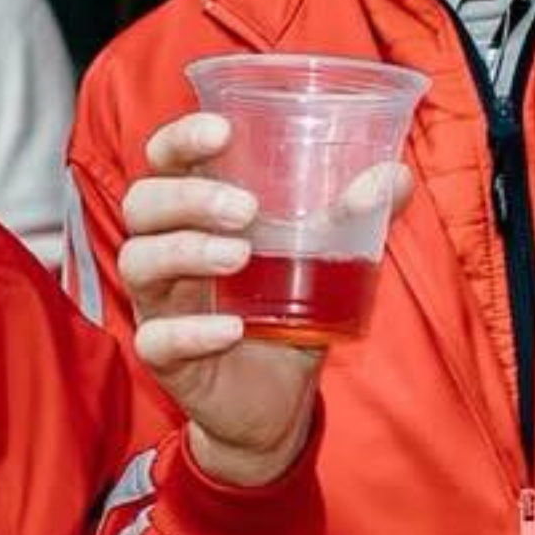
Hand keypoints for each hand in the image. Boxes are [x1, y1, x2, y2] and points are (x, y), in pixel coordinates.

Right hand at [114, 112, 399, 486]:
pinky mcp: (165, 357)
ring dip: (186, 251)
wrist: (277, 402)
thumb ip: (356, 216)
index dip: (180, 139)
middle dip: (188, 196)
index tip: (220, 131)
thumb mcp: (327, 258)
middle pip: (142, 204)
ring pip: (139, 262)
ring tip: (240, 256)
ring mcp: (160, 304)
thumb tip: (395, 176)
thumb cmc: (287, 312)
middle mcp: (167, 250)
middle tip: (246, 208)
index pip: (165, 160)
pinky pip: (157, 339)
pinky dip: (191, 331)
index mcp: (195, 214)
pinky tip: (232, 328)